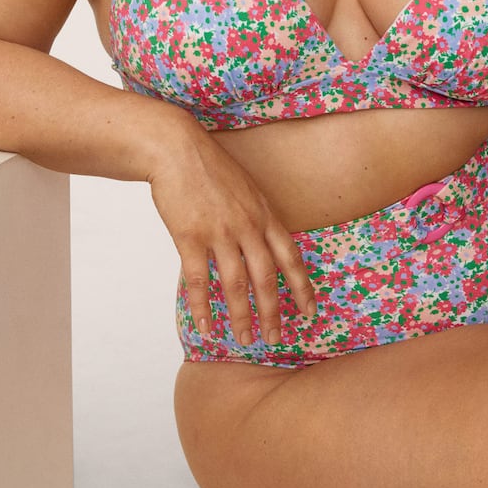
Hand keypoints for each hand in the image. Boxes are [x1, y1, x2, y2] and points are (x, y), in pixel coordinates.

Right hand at [147, 119, 317, 346]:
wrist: (177, 148)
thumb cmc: (210, 169)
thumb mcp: (247, 189)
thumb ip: (258, 218)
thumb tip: (264, 246)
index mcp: (264, 214)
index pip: (290, 257)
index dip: (302, 286)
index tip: (310, 311)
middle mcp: (248, 225)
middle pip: (267, 277)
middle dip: (273, 312)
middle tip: (275, 339)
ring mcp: (220, 232)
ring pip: (236, 284)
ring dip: (241, 316)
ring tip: (245, 339)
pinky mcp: (190, 237)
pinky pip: (199, 281)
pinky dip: (203, 307)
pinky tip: (206, 326)